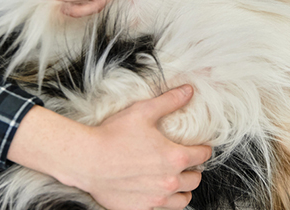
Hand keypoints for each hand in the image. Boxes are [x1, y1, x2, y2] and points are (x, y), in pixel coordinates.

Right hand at [8, 85, 211, 209]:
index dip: (203, 148)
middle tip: (186, 161)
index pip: (203, 155)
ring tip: (175, 177)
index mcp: (174, 157)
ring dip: (183, 188)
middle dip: (194, 169)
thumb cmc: (113, 135)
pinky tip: (156, 189)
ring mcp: (155, 198)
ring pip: (183, 199)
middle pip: (196, 179)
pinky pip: (163, 209)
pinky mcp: (140, 208)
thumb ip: (169, 101)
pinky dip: (165, 200)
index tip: (200, 145)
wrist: (86, 159)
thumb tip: (189, 90)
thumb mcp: (143, 111)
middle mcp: (169, 181)